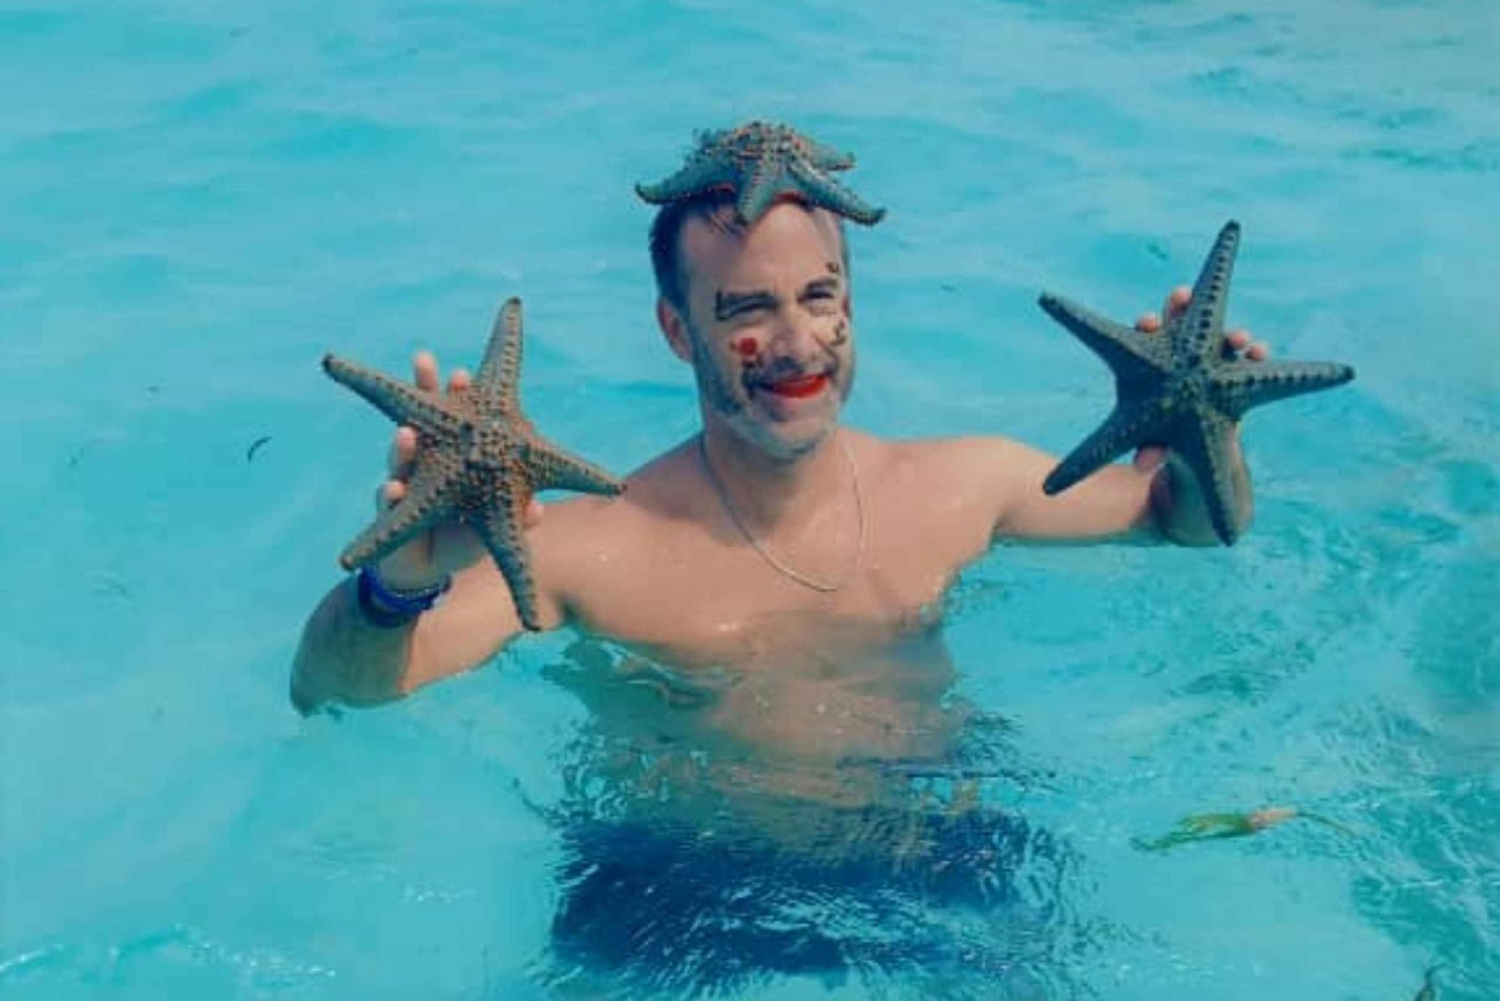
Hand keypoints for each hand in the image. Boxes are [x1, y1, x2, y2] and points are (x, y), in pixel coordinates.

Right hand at [373, 351, 542, 589]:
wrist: (427, 568)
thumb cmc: (464, 535)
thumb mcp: (494, 523)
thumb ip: (516, 514)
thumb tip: (539, 511)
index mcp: (455, 454)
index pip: (457, 418)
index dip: (458, 395)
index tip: (463, 373)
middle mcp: (428, 460)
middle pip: (424, 419)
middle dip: (423, 391)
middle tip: (424, 363)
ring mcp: (406, 482)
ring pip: (401, 457)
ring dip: (402, 444)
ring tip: (406, 434)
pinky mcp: (389, 512)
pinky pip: (389, 503)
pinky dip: (391, 495)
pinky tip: (392, 490)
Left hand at [1129, 285, 1268, 471]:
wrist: (1193, 452)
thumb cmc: (1163, 443)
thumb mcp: (1153, 447)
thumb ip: (1150, 450)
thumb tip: (1143, 463)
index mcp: (1151, 368)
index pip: (1147, 339)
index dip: (1147, 327)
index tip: (1147, 322)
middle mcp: (1181, 359)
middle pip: (1182, 327)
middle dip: (1184, 310)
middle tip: (1185, 297)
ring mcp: (1211, 364)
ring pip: (1219, 341)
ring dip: (1229, 335)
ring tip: (1238, 338)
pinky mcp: (1236, 377)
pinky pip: (1248, 361)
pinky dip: (1255, 354)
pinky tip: (1261, 353)